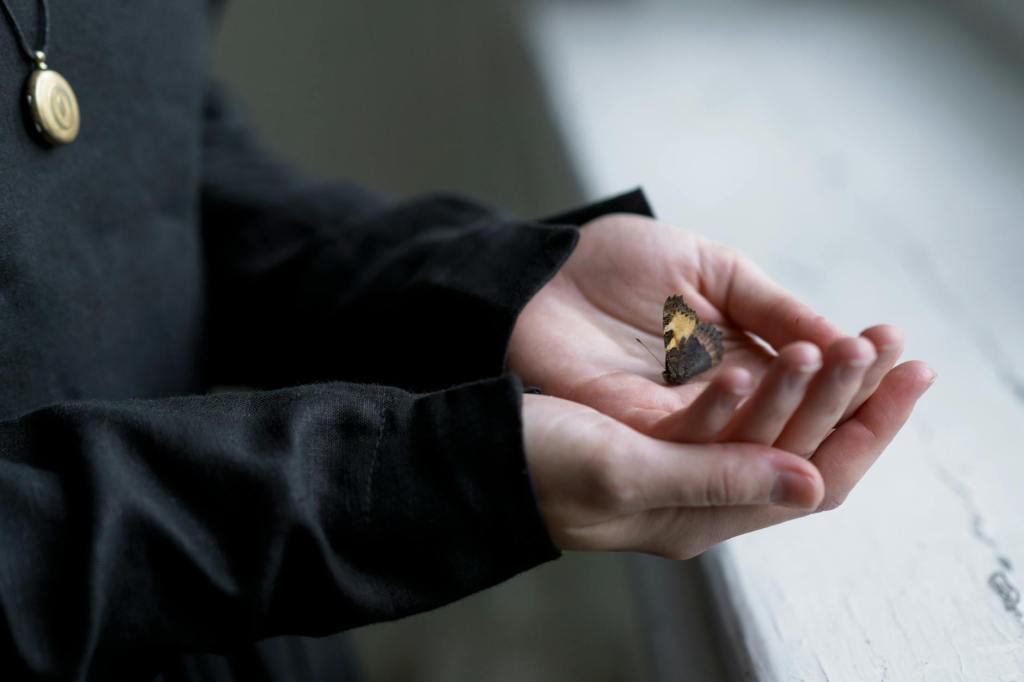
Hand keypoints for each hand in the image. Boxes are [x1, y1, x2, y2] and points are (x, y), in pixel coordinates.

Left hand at [509, 213, 915, 455]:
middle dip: (846, 390)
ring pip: (753, 439)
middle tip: (884, 357)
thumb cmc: (616, 264)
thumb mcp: (711, 270)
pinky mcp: (633, 435)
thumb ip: (771, 305)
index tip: (900, 346)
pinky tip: (754, 374)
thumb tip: (843, 339)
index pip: (816, 389)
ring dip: (798, 401)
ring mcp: (679, 427)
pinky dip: (724, 410)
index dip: (859, 373)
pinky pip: (688, 437)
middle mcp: (721, 406)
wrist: (539, 273)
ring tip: (836, 358)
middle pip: (798, 424)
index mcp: (745, 366)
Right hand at [523, 358, 932, 556]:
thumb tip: (812, 485)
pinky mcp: (660, 425)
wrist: (469, 450)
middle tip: (897, 343)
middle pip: (804, 448)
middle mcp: (701, 493)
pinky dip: (772, 368)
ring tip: (860, 333)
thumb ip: (719, 479)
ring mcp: (681, 459)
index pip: (812, 482)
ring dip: (820, 377)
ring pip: (776, 421)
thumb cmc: (534, 464)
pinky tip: (788, 340)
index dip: (866, 432)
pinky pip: (735, 401)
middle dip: (856, 397)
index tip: (907, 377)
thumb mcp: (624, 471)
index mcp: (699, 516)